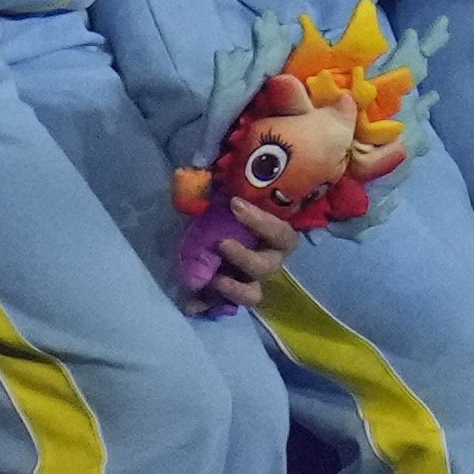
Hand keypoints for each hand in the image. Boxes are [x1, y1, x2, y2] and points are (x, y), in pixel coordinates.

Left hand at [182, 198, 299, 315]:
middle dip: (245, 257)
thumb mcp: (235, 199)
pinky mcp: (230, 294)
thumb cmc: (234, 212)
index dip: (260, 220)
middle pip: (266, 267)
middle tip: (222, 243)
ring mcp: (251, 281)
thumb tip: (206, 167)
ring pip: (253, 294)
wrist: (222, 233)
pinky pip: (222, 306)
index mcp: (278, 238)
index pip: (280, 232)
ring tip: (216, 279)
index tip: (234, 204)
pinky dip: (207, 305)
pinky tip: (193, 303)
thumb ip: (230, 187)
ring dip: (235, 289)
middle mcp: (269, 261)